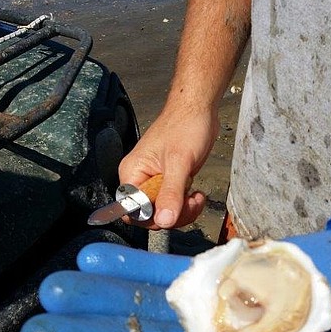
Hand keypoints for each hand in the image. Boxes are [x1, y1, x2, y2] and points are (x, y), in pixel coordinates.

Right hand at [119, 102, 217, 228]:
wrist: (198, 110)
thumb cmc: (185, 126)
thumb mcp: (179, 163)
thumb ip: (171, 193)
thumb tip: (164, 220)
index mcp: (132, 173)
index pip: (132, 210)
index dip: (151, 217)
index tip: (171, 212)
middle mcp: (139, 179)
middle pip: (149, 215)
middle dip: (172, 214)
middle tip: (190, 202)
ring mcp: (154, 181)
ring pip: (164, 211)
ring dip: (183, 210)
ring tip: (196, 197)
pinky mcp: (168, 181)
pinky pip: (173, 203)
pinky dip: (186, 204)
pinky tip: (196, 194)